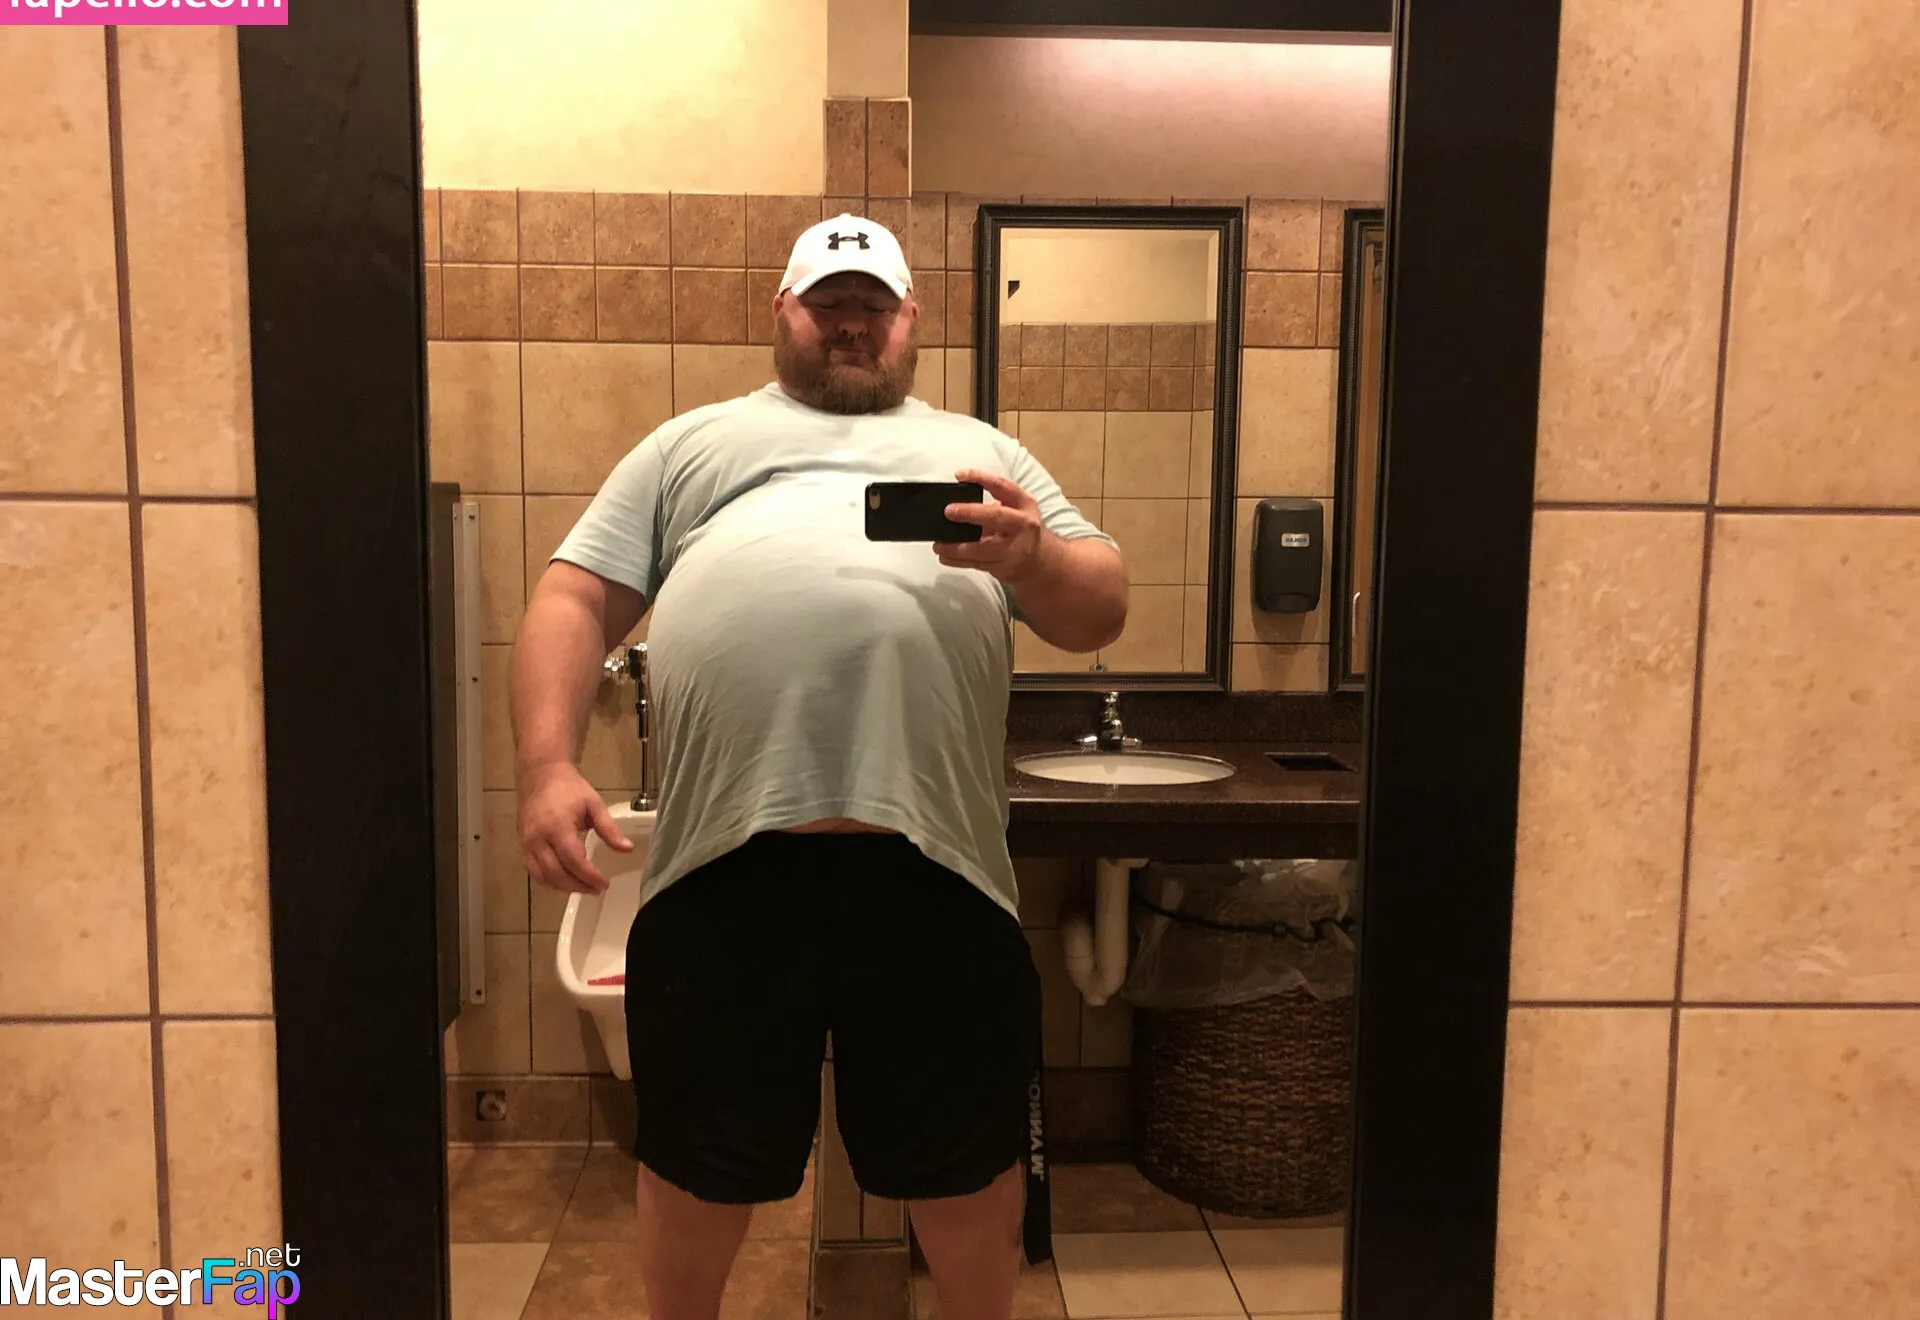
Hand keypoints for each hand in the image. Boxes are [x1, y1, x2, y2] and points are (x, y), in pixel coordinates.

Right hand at [517, 761, 632, 893]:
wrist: (540, 774)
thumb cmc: (569, 788)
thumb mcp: (594, 804)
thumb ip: (609, 829)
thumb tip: (627, 849)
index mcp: (557, 826)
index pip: (574, 860)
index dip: (590, 876)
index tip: (604, 883)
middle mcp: (538, 838)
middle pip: (556, 873)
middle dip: (578, 886)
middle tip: (596, 889)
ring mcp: (527, 843)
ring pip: (542, 876)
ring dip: (564, 888)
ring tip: (584, 888)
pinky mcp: (522, 845)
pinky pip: (533, 871)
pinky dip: (549, 882)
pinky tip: (565, 883)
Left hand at [935, 469, 1055, 584]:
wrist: (1039, 560)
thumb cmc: (1020, 529)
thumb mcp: (1016, 509)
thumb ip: (994, 502)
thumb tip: (957, 500)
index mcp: (1024, 504)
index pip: (1002, 485)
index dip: (981, 478)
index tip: (959, 475)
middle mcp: (1021, 524)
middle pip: (996, 516)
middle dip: (970, 513)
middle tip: (948, 512)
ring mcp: (1014, 547)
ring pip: (982, 548)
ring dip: (957, 547)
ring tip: (938, 545)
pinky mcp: (1004, 566)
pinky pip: (977, 564)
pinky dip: (958, 561)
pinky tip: (944, 557)